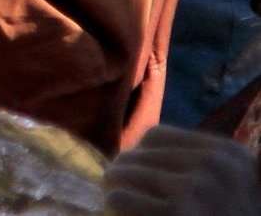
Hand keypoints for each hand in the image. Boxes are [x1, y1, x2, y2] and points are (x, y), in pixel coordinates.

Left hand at [103, 126, 260, 215]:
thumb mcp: (229, 199)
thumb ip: (196, 176)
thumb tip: (136, 160)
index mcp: (231, 158)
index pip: (156, 138)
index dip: (142, 164)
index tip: (146, 190)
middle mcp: (215, 167)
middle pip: (134, 156)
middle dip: (127, 183)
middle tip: (134, 209)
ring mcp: (197, 190)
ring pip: (121, 173)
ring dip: (117, 197)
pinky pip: (118, 199)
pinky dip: (115, 212)